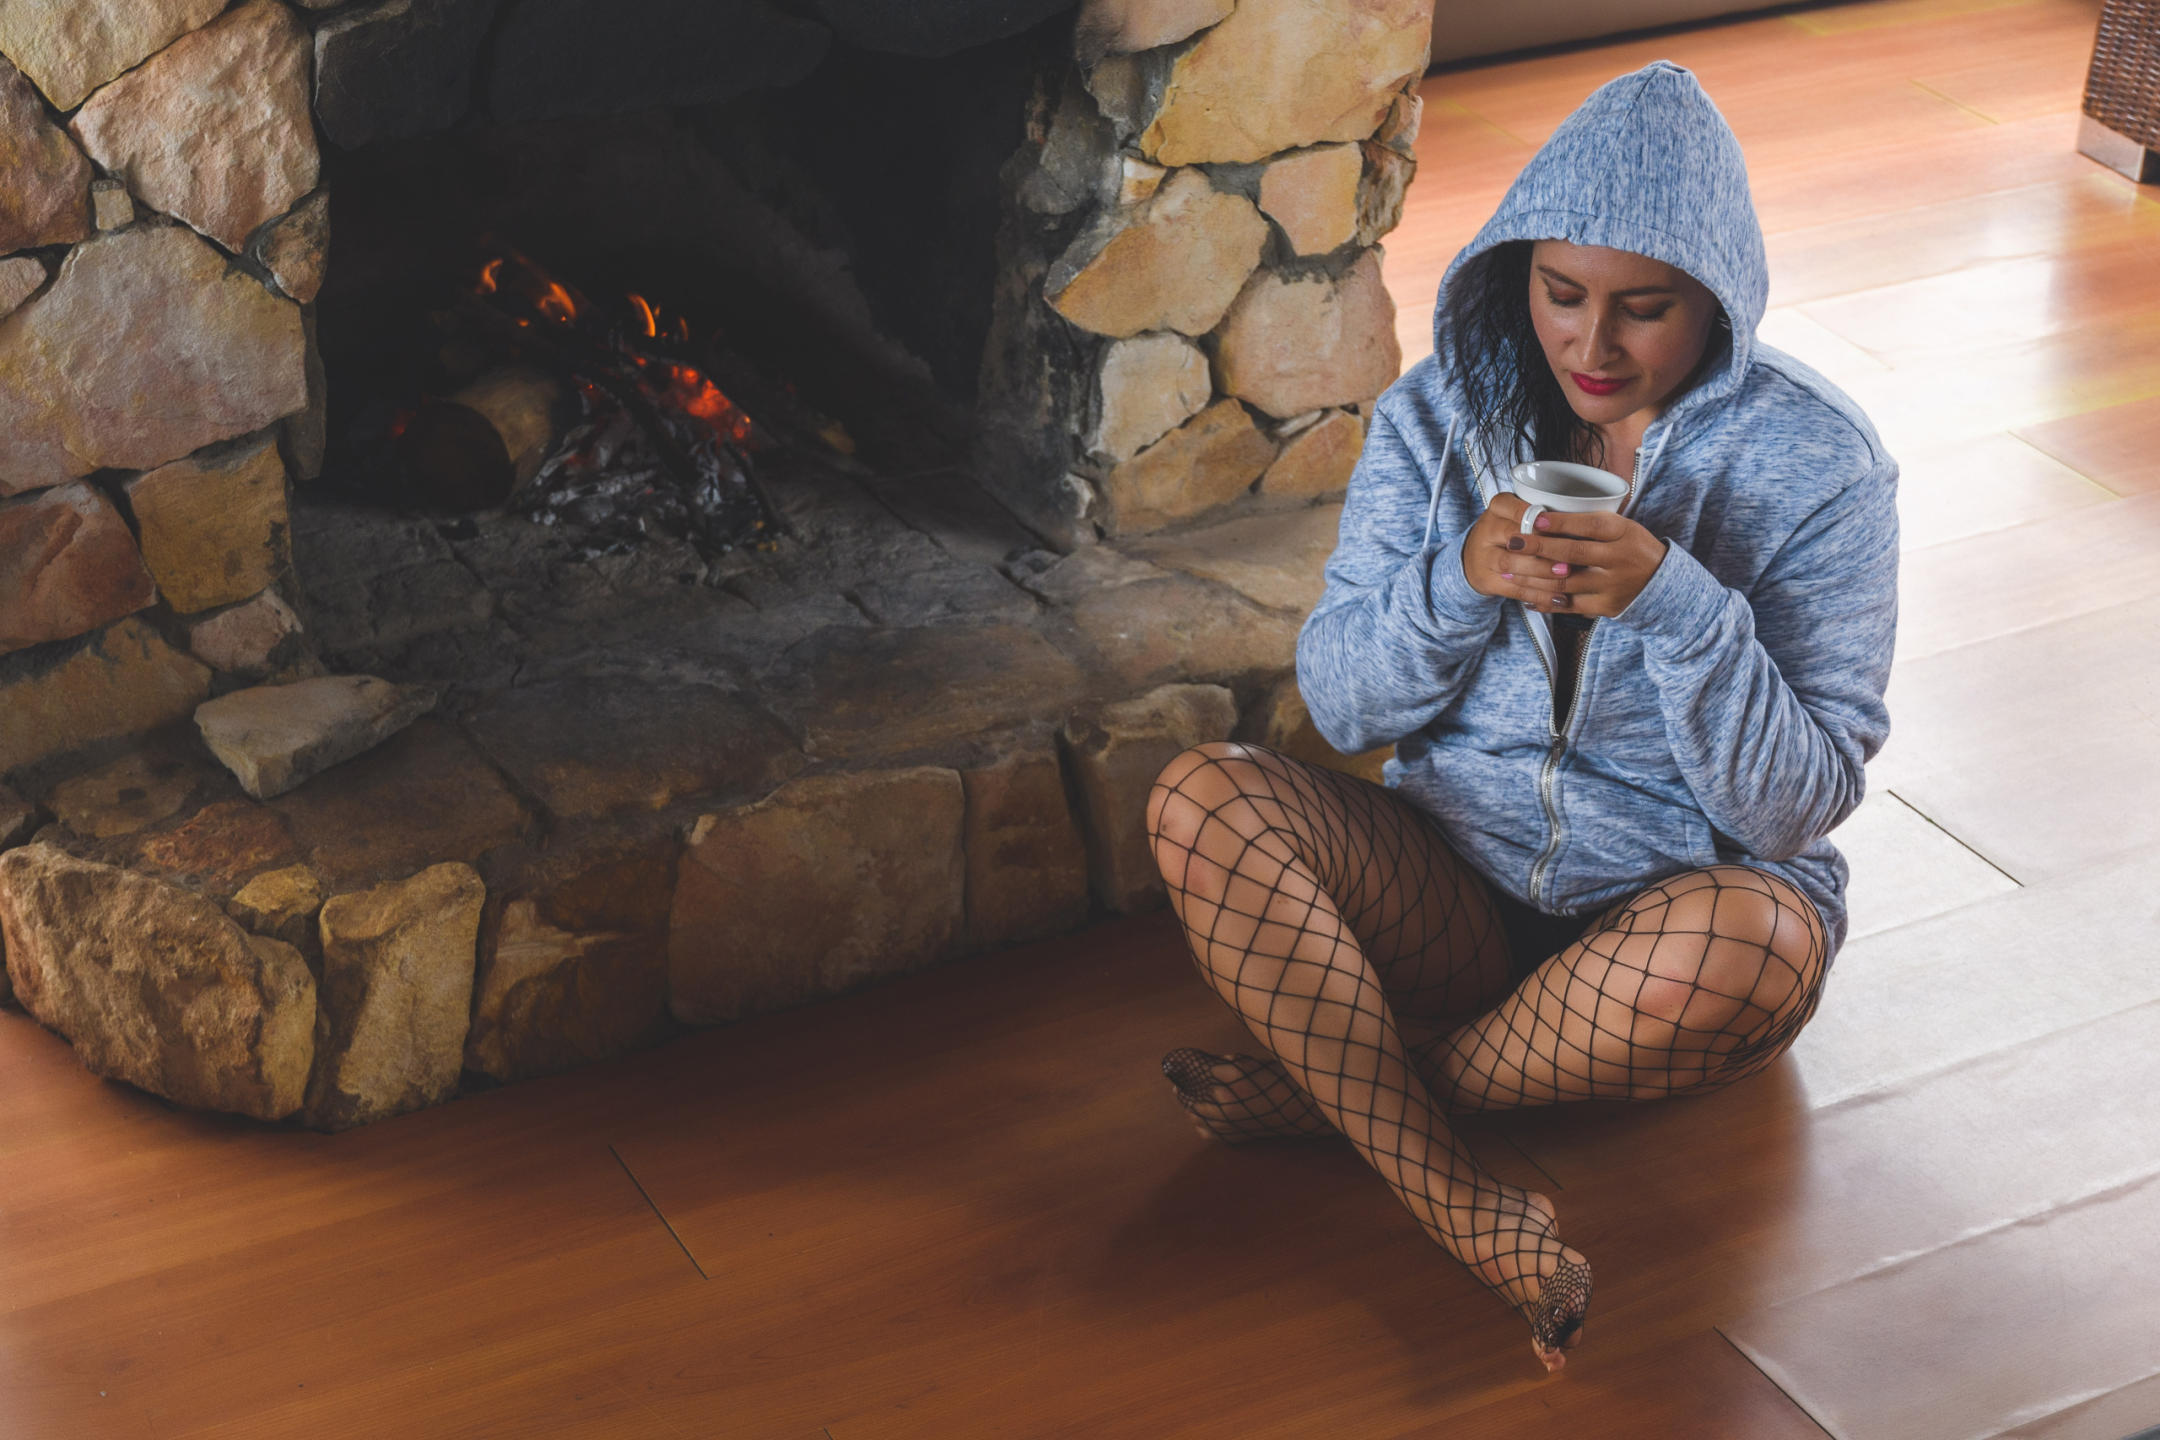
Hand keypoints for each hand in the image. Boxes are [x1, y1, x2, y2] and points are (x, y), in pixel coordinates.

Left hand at [1460, 493, 1668, 617]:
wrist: (1662, 583)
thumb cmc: (1631, 547)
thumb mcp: (1622, 527)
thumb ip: (1589, 522)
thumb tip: (1541, 516)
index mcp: (1623, 532)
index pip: (1590, 525)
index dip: (1561, 522)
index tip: (1533, 519)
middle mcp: (1618, 559)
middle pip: (1573, 553)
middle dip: (1538, 548)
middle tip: (1511, 542)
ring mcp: (1612, 585)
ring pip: (1565, 582)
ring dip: (1532, 576)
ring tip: (1507, 569)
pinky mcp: (1606, 607)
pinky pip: (1569, 605)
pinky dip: (1545, 601)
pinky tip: (1525, 595)